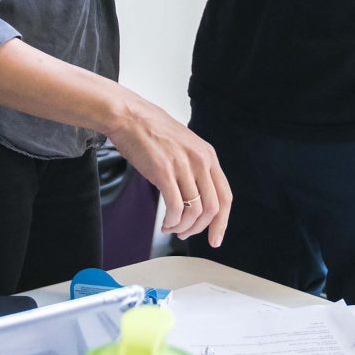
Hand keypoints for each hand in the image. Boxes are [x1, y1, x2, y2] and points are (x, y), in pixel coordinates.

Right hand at [106, 96, 231, 246]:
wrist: (129, 116)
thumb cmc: (152, 131)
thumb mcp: (185, 146)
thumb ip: (195, 168)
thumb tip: (198, 200)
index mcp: (208, 155)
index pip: (225, 196)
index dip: (222, 222)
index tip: (215, 238)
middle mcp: (200, 160)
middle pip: (212, 208)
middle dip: (200, 229)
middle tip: (185, 235)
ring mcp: (182, 165)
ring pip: (194, 211)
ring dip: (182, 227)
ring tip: (170, 227)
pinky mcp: (163, 171)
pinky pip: (175, 207)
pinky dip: (171, 222)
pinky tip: (164, 223)